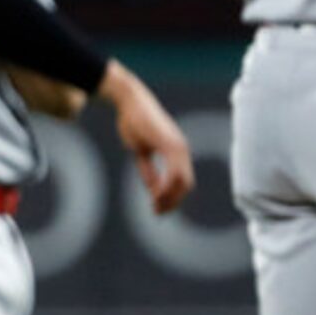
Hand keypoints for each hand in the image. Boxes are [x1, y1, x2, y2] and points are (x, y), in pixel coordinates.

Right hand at [100, 62, 194, 214]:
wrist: (130, 101)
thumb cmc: (135, 123)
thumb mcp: (142, 151)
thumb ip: (149, 170)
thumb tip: (154, 189)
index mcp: (177, 153)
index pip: (183, 182)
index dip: (173, 198)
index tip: (158, 208)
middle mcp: (181, 150)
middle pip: (186, 185)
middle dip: (173, 202)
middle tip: (157, 213)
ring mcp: (177, 146)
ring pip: (182, 180)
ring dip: (170, 197)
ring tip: (156, 207)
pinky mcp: (169, 143)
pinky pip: (173, 170)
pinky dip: (166, 185)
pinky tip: (156, 194)